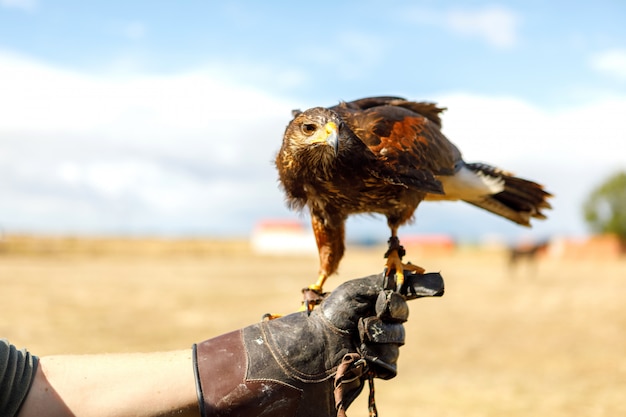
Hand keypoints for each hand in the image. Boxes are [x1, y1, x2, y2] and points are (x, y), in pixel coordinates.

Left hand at [193, 271, 442, 416]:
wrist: (312, 345)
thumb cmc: (330, 314)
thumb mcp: (356, 290)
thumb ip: (386, 282)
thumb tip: (421, 275)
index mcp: (375, 302)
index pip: (403, 297)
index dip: (404, 297)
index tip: (401, 297)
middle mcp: (380, 322)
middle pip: (403, 319)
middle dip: (385, 317)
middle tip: (364, 319)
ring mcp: (378, 346)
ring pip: (398, 342)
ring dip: (378, 339)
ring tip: (357, 338)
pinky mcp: (375, 367)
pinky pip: (391, 366)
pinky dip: (376, 360)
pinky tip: (360, 356)